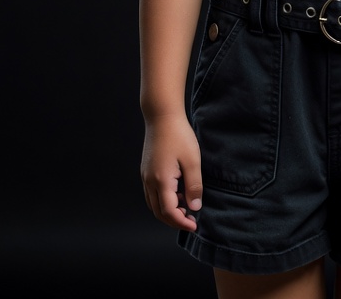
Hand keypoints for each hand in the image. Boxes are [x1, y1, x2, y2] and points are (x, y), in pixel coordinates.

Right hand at [141, 113, 202, 230]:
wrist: (162, 116)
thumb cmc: (179, 135)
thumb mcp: (192, 160)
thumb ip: (194, 186)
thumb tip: (194, 207)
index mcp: (161, 180)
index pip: (169, 212)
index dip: (181, 222)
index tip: (194, 225)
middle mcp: (149, 181)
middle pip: (158, 212)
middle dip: (174, 220)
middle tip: (191, 219)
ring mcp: (145, 176)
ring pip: (153, 204)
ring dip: (168, 211)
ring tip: (186, 205)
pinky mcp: (146, 170)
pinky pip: (152, 193)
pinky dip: (163, 200)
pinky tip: (177, 192)